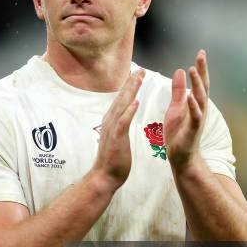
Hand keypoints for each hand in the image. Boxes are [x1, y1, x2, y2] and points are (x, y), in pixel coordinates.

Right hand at [92, 68, 144, 190]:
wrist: (104, 176)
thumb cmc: (113, 160)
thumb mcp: (117, 138)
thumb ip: (120, 126)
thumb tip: (124, 117)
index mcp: (112, 121)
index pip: (122, 100)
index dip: (130, 86)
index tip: (138, 75)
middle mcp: (110, 121)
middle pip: (122, 98)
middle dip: (132, 83)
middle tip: (142, 70)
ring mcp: (112, 129)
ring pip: (122, 105)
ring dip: (130, 91)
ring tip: (139, 78)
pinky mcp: (116, 138)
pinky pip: (123, 122)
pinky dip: (128, 111)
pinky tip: (135, 102)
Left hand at [163, 50, 208, 171]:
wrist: (180, 158)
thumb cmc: (178, 134)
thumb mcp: (175, 108)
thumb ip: (178, 91)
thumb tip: (180, 71)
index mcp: (195, 104)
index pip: (199, 83)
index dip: (200, 68)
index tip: (201, 52)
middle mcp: (200, 109)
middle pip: (203, 87)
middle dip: (202, 71)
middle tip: (201, 55)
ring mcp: (197, 120)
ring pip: (200, 99)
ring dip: (197, 85)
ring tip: (193, 70)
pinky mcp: (192, 131)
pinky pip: (195, 117)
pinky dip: (194, 106)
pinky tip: (191, 97)